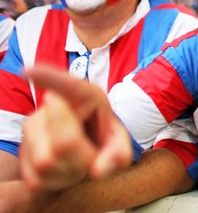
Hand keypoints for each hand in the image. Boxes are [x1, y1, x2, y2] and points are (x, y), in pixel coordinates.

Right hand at [20, 65, 132, 190]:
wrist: (85, 149)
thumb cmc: (103, 139)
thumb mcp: (119, 145)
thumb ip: (119, 154)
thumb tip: (98, 170)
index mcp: (84, 95)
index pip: (66, 85)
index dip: (48, 77)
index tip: (29, 71)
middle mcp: (53, 105)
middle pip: (66, 141)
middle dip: (85, 158)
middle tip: (93, 155)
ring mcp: (32, 127)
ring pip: (47, 161)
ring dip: (70, 171)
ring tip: (79, 160)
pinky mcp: (21, 151)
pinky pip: (36, 178)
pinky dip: (55, 182)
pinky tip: (64, 170)